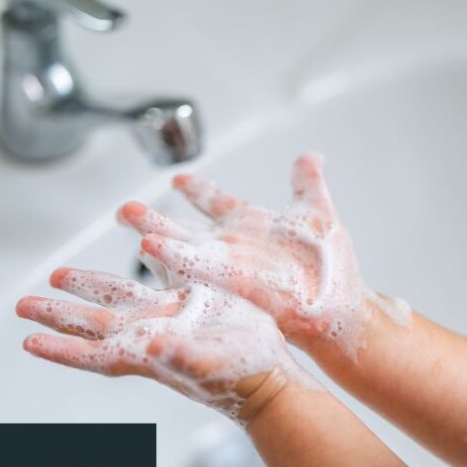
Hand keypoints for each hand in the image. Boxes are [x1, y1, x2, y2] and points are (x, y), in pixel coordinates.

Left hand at [16, 267, 313, 424]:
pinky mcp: (191, 304)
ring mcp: (169, 319)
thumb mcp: (213, 366)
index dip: (60, 349)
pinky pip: (154, 280)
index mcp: (148, 352)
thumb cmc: (244, 379)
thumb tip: (154, 347)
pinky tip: (129, 256)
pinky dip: (137, 269)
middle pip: (94, 323)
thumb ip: (183, 359)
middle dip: (57, 314)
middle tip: (23, 304)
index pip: (93, 353)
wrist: (272, 374)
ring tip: (58, 277)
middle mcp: (151, 334)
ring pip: (117, 299)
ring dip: (86, 289)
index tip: (28, 342)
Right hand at [118, 152, 410, 358]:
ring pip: (184, 252)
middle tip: (125, 209)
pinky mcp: (234, 287)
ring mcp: (231, 268)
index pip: (215, 201)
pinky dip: (175, 262)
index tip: (178, 179)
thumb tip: (309, 156)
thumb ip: (307, 184)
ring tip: (135, 233)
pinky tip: (151, 251)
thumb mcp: (318, 215)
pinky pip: (198, 274)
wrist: (341, 310)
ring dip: (159, 241)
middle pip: (185, 230)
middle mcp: (233, 247)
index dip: (197, 190)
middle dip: (153, 220)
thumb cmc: (333, 272)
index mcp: (249, 225)